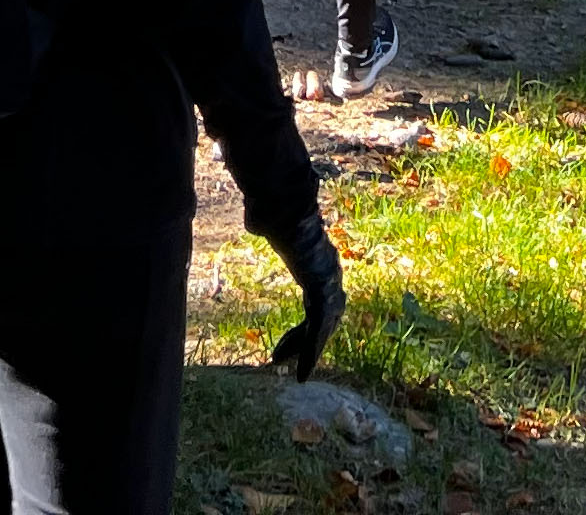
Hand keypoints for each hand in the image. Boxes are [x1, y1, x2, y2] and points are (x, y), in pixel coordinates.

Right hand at [266, 212, 344, 380]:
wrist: (286, 211)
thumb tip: (254, 220)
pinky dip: (309, 351)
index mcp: (322, 267)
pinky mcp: (322, 292)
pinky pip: (316, 329)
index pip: (317, 306)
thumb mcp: (273, 229)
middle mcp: (332, 279)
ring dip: (308, 353)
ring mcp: (330, 286)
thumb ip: (268, 229)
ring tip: (296, 375)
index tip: (292, 343)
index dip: (305, 328)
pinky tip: (300, 369)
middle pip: (322, 322)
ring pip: (321, 330)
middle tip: (288, 361)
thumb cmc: (278, 214)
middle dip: (307, 344)